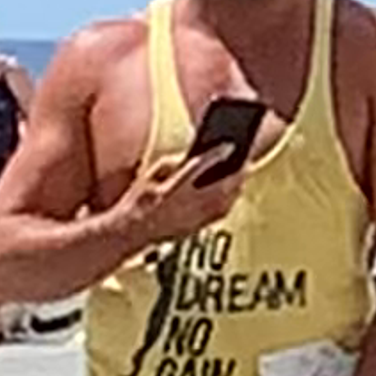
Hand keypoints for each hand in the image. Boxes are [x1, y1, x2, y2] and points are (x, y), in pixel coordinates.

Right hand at [117, 143, 258, 251]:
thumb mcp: (155, 173)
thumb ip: (177, 161)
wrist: (131, 232)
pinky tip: (232, 190)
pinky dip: (229, 199)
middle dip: (235, 169)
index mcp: (172, 188)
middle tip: (244, 154)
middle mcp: (186, 206)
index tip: (230, 143)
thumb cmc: (140, 199)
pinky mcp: (198, 227)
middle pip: (221, 185)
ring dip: (235, 185)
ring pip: (226, 201)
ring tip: (242, 170)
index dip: (217, 153)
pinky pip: (221, 212)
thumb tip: (197, 154)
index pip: (200, 166)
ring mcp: (194, 220)